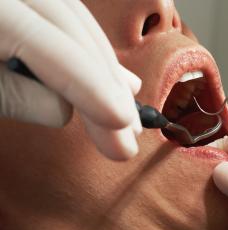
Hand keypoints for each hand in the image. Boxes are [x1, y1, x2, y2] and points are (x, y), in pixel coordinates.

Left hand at [0, 0, 141, 159]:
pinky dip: (92, 54)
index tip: (122, 123)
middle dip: (109, 86)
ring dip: (108, 73)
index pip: (55, 49)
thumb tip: (63, 110)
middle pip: (75, 34)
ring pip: (79, 26)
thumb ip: (12, 96)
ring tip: (129, 113)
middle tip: (130, 133)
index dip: (92, 87)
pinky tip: (115, 77)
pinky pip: (70, 24)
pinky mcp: (33, 6)